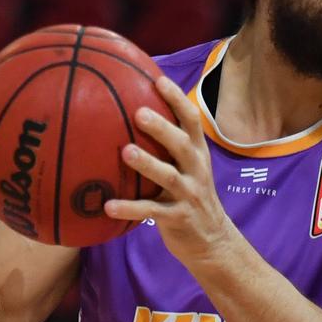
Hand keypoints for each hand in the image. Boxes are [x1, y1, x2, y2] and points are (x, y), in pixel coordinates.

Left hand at [104, 75, 232, 267]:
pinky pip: (152, 212)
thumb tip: (132, 118)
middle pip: (182, 144)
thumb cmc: (190, 198)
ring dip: (147, 163)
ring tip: (125, 152)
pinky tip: (108, 206)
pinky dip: (130, 208)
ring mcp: (189, 195)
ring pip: (168, 176)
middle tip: (138, 113)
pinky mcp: (179, 219)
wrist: (213, 241)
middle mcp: (197, 170)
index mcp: (199, 154)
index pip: (192, 121)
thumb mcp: (188, 170)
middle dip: (162, 128)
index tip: (158, 80)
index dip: (177, 99)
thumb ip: (168, 148)